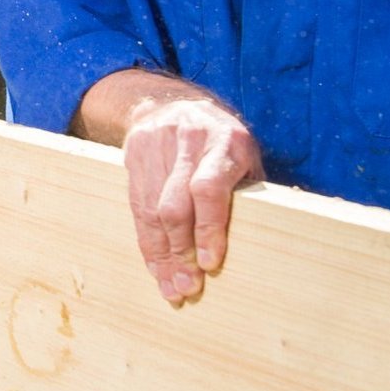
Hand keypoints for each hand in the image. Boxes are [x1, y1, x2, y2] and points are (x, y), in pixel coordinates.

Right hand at [125, 95, 262, 303]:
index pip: (209, 188)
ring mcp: (155, 144)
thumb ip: (246, 193)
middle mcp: (188, 139)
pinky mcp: (133, 152)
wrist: (172, 103)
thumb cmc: (222, 141)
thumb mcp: (245, 157)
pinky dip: (147, 240)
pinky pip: (135, 205)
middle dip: (180, 251)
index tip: (210, 264)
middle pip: (175, 205)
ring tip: (170, 286)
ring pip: (151, 209)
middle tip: (187, 287)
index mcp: (225, 140)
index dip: (208, 229)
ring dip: (161, 254)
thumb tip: (255, 246)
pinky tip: (155, 265)